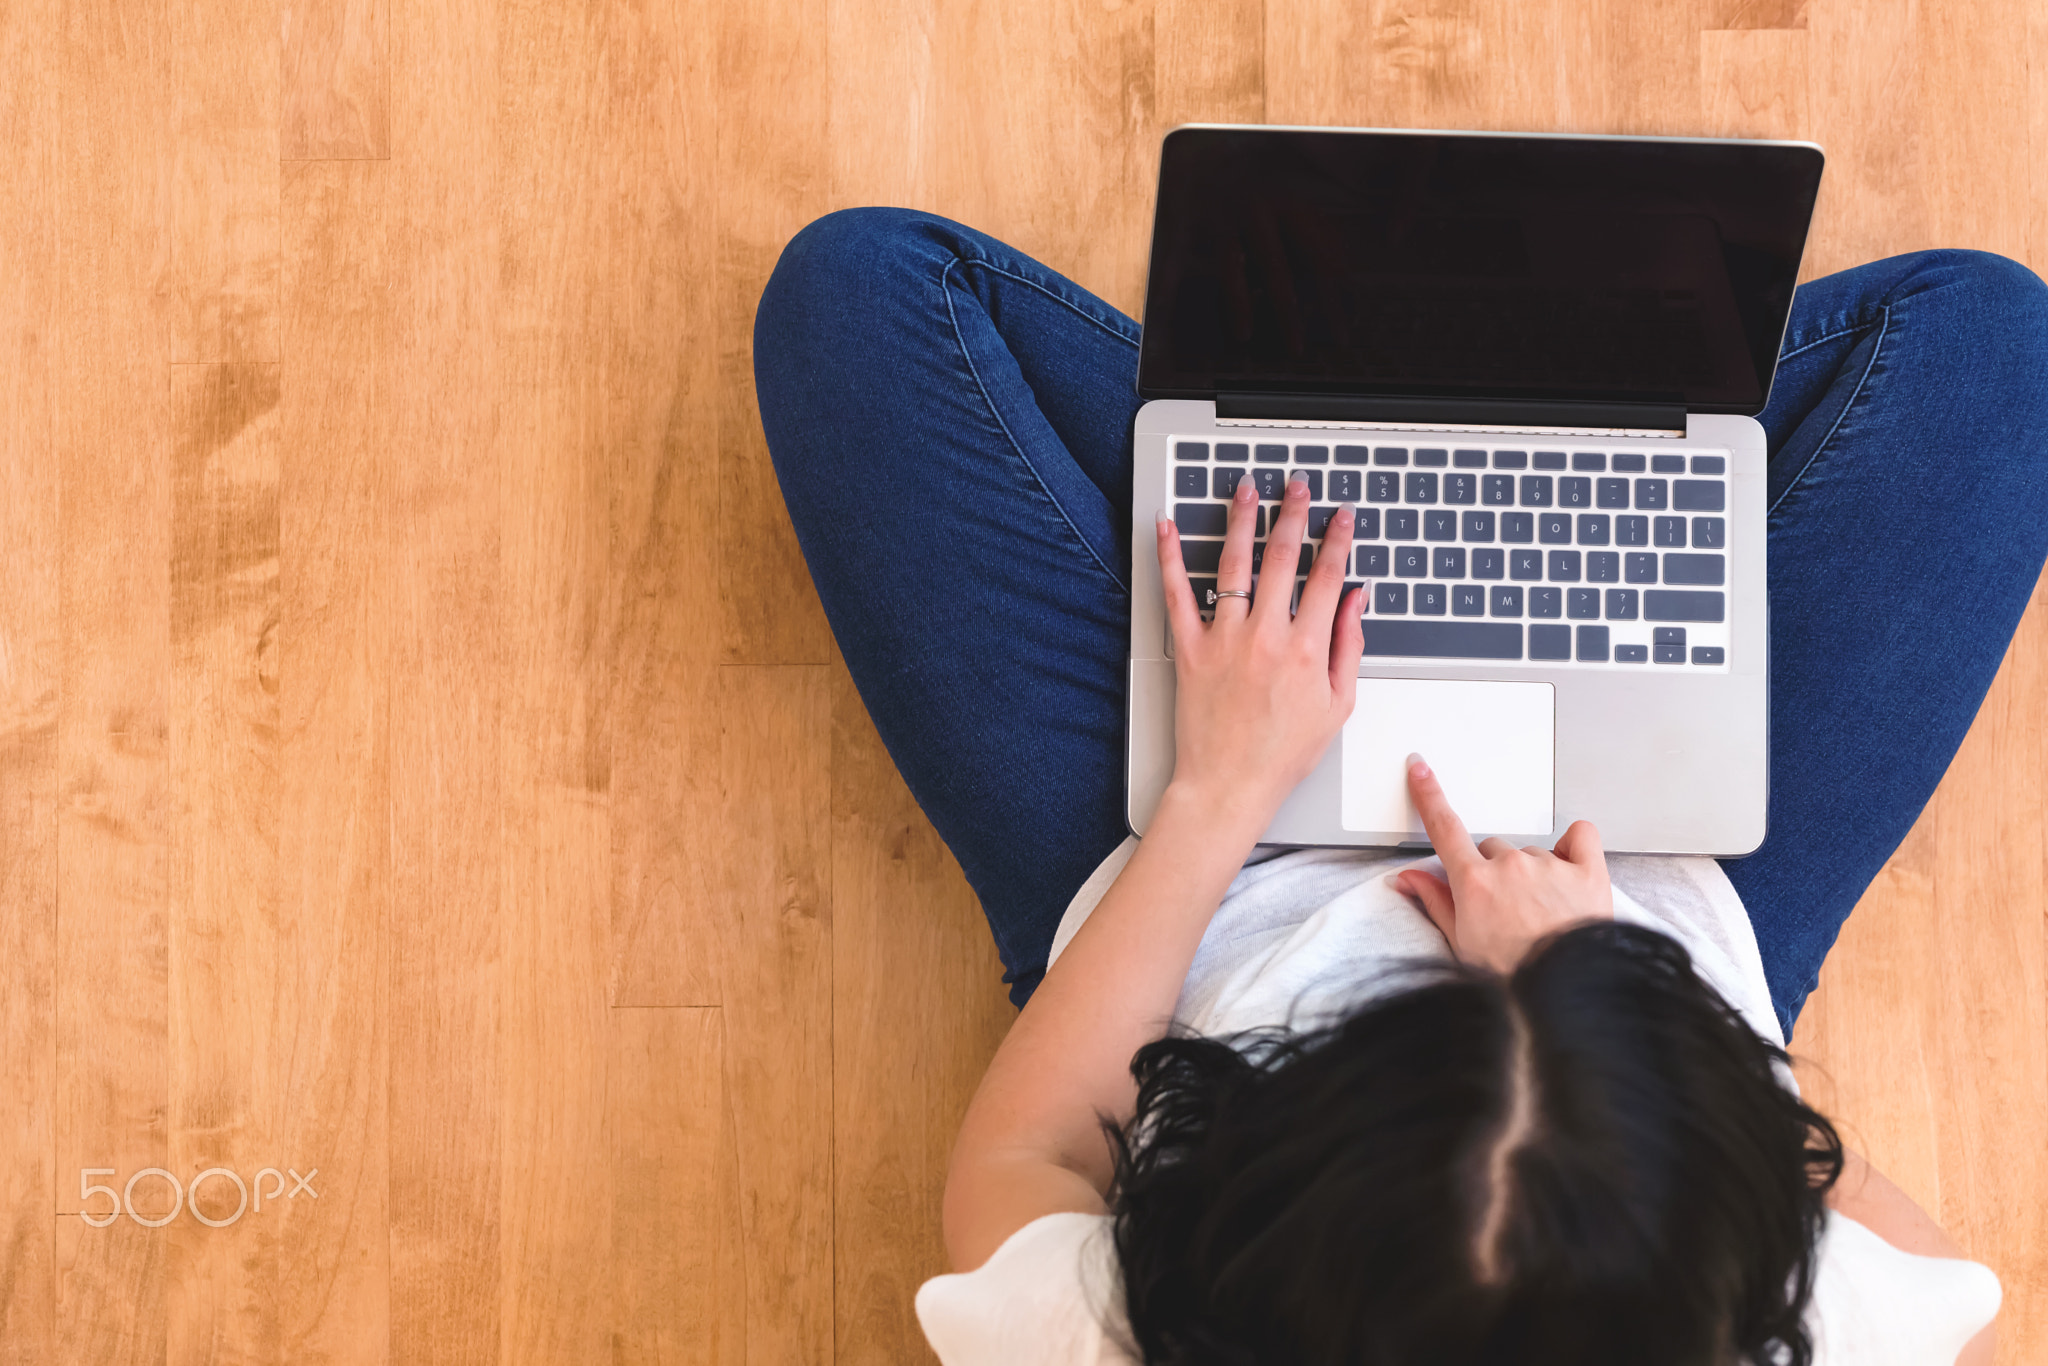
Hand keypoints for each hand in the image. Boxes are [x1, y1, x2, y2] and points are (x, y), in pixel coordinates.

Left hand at [1156, 471, 1363, 828]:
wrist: (1229, 784)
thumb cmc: (1282, 753)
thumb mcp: (1337, 705)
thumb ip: (1349, 646)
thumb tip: (1356, 600)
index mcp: (1307, 649)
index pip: (1327, 577)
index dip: (1338, 539)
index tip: (1342, 515)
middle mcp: (1266, 637)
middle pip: (1283, 559)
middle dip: (1293, 514)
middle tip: (1297, 486)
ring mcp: (1225, 640)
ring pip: (1234, 566)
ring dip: (1240, 520)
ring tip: (1244, 489)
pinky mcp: (1190, 650)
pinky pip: (1176, 594)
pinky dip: (1168, 557)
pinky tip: (1167, 525)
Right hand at [1391, 756, 1612, 971]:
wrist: (1563, 996)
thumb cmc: (1513, 978)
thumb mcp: (1461, 944)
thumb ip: (1434, 902)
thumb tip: (1407, 878)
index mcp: (1474, 882)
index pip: (1444, 827)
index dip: (1429, 795)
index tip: (1420, 769)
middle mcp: (1510, 866)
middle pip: (1491, 849)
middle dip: (1493, 871)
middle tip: (1504, 908)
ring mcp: (1550, 866)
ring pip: (1532, 852)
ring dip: (1532, 872)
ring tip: (1541, 913)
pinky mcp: (1588, 873)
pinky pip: (1580, 836)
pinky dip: (1574, 846)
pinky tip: (1569, 870)